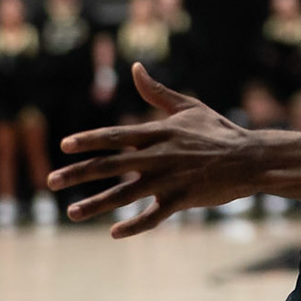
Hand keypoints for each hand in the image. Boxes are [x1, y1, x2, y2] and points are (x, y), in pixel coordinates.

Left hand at [50, 64, 253, 234]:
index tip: (64, 146)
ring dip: (96, 204)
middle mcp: (159, 155)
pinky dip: (134, 225)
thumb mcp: (188, 107)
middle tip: (50, 181)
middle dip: (78, 173)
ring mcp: (170, 179)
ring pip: (125, 194)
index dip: (89, 140)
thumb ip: (157, 92)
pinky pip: (153, 216)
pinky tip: (114, 232)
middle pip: (110, 165)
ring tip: (71, 212)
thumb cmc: (218, 130)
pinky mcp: (183, 199)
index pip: (115, 135)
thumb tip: (135, 67)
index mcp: (158, 132)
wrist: (250, 158)